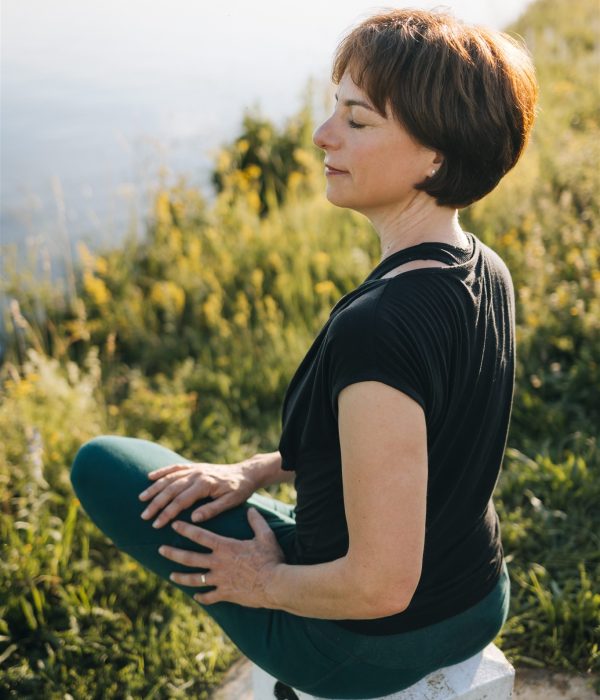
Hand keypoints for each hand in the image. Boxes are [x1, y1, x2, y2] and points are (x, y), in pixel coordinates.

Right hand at [138, 459, 258, 528]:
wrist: (247, 472)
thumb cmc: (240, 490)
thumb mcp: (231, 502)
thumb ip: (212, 510)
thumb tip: (193, 519)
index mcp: (205, 484)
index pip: (181, 501)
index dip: (167, 513)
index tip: (156, 524)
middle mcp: (197, 474)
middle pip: (171, 489)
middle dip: (156, 503)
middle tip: (144, 516)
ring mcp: (195, 469)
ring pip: (170, 478)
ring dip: (154, 488)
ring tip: (142, 499)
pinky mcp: (195, 467)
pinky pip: (175, 468)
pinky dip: (162, 471)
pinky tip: (150, 477)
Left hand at [159, 507, 285, 607]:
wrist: (275, 584)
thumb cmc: (271, 559)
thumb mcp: (265, 536)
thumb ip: (256, 522)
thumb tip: (251, 510)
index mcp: (225, 547)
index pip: (200, 536)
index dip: (186, 529)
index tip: (174, 524)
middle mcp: (218, 563)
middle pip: (190, 558)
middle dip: (173, 553)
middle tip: (160, 549)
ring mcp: (220, 580)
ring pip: (194, 579)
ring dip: (181, 577)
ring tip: (170, 575)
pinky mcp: (225, 594)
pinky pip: (209, 596)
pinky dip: (202, 597)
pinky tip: (197, 597)